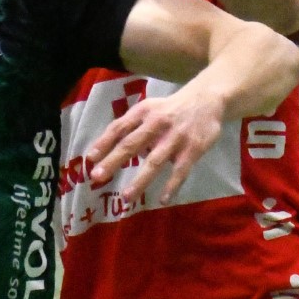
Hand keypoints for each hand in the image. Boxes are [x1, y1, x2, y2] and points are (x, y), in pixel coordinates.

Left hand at [85, 89, 224, 206]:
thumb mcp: (149, 109)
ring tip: (126, 197)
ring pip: (155, 161)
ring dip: (140, 180)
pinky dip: (171, 186)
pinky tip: (162, 200)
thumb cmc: (170, 109)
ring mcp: (176, 137)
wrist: (207, 99)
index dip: (103, 142)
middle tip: (97, 176)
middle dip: (113, 161)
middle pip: (132, 143)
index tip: (90, 158)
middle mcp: (157, 123)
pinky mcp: (193, 149)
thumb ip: (132, 127)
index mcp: (143, 112)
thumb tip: (110, 151)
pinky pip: (180, 171)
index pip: (119, 127)